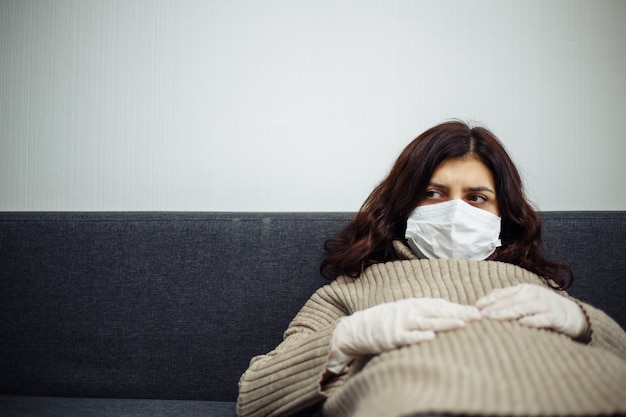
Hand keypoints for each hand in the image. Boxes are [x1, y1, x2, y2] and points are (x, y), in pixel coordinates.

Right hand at [327, 298, 480, 372]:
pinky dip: (419, 337)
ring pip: (427, 322)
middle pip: (438, 312)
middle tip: (478, 316)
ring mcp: (401, 323)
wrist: (357, 328)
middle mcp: (409, 311)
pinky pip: (408, 337)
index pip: (441, 305)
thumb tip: (446, 307)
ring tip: (461, 324)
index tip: (478, 311)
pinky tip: (431, 337)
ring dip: (444, 323)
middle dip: (459, 314)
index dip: (459, 308)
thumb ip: (423, 309)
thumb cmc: (384, 321)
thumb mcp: (404, 310)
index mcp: (414, 304)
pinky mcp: (392, 336)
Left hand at [476, 284, 587, 338]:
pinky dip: (531, 321)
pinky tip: (520, 324)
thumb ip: (510, 300)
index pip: (502, 293)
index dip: (488, 299)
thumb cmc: (545, 309)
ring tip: (492, 318)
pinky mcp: (555, 316)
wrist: (574, 315)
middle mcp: (533, 294)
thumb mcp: (527, 301)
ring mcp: (545, 305)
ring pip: (521, 309)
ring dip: (505, 313)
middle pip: (509, 301)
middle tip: (479, 315)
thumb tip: (487, 302)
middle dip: (493, 308)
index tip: (475, 306)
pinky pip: (541, 319)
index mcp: (524, 289)